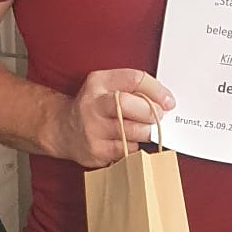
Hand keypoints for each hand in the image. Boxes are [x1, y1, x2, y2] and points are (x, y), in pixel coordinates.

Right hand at [51, 70, 174, 168]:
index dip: (157, 91)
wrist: (62, 129)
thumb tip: (165, 100)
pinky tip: (127, 141)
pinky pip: (128, 151)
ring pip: (133, 132)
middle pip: (130, 105)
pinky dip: (134, 147)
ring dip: (145, 132)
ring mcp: (93, 130)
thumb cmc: (93, 106)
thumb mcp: (106, 86)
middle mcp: (93, 105)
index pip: (134, 79)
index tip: (168, 101)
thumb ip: (133, 87)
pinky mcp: (97, 152)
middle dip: (151, 113)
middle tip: (157, 116)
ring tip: (141, 129)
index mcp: (98, 82)